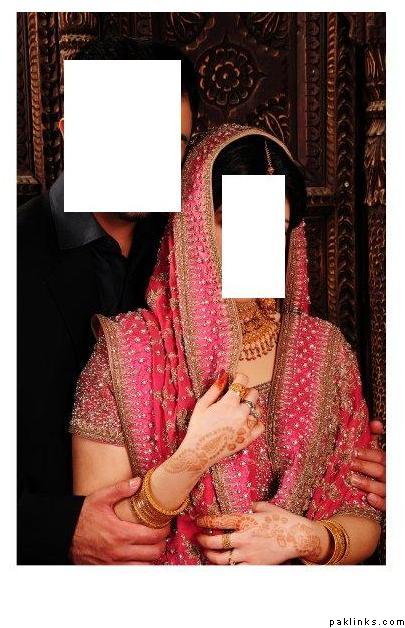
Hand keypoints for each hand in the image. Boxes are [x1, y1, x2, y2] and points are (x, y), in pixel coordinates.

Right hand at [70, 478, 169, 563]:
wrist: (64, 533)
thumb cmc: (83, 515)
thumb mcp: (101, 498)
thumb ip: (121, 489)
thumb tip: (139, 481)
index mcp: (120, 533)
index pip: (153, 536)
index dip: (164, 530)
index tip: (166, 523)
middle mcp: (119, 551)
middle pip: (153, 553)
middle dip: (162, 543)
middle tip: (162, 533)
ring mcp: (114, 563)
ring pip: (145, 566)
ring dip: (152, 556)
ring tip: (153, 544)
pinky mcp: (108, 569)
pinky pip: (131, 572)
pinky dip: (140, 565)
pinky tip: (140, 555)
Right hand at [164, 372, 264, 475]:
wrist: (199, 452)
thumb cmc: (198, 427)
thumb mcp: (202, 405)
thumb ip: (215, 389)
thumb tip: (225, 375)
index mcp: (229, 403)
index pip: (243, 381)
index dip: (239, 378)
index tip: (236, 380)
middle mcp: (241, 413)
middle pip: (254, 393)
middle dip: (246, 392)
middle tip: (237, 397)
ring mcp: (247, 426)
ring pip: (259, 409)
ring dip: (251, 406)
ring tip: (240, 410)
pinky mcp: (249, 438)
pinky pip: (261, 425)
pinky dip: (256, 422)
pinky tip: (246, 422)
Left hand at [196, 502, 327, 564]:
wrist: (299, 537)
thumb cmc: (284, 519)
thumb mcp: (267, 507)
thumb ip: (254, 506)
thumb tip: (249, 506)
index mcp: (246, 520)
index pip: (219, 521)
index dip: (205, 521)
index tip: (198, 521)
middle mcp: (244, 537)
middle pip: (215, 542)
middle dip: (203, 540)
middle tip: (198, 538)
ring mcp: (248, 553)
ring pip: (221, 559)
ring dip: (210, 555)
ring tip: (206, 551)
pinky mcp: (255, 565)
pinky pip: (235, 568)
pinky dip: (226, 567)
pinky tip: (222, 563)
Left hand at [350, 419, 385, 511]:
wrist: (381, 492)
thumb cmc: (376, 468)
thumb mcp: (376, 454)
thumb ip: (374, 439)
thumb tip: (375, 423)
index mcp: (386, 463)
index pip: (380, 456)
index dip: (368, 453)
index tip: (353, 451)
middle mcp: (389, 476)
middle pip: (379, 470)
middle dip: (364, 466)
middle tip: (350, 463)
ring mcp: (389, 491)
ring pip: (381, 488)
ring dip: (367, 483)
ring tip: (353, 479)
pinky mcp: (388, 505)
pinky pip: (386, 505)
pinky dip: (378, 502)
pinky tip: (368, 498)